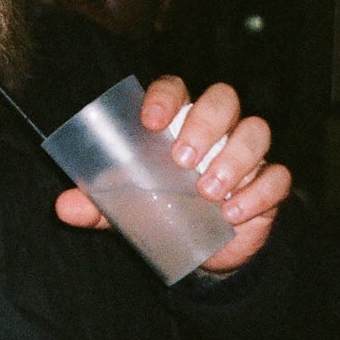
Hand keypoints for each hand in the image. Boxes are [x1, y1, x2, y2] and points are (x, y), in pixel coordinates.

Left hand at [55, 76, 290, 273]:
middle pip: (223, 99)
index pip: (176, 88)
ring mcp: (247, 153)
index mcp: (178, 120)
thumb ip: (98, 203)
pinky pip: (277, 176)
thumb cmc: (162, 208)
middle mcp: (217, 127)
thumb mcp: (126, 207)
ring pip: (256, 131)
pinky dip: (259, 192)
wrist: (202, 251)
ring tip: (208, 191)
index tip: (152, 121)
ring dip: (235, 159)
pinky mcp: (269, 184)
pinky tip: (234, 214)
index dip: (166, 96)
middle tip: (183, 160)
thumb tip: (62, 206)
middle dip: (205, 124)